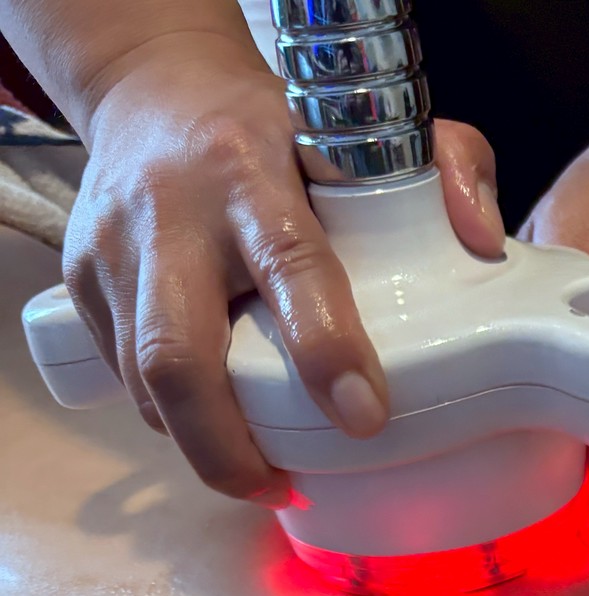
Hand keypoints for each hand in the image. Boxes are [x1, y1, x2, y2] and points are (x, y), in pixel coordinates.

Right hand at [63, 32, 504, 505]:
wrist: (155, 91)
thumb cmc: (281, 128)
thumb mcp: (369, 123)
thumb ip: (449, 166)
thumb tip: (483, 244)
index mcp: (250, 170)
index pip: (289, 268)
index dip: (325, 351)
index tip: (365, 418)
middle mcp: (170, 212)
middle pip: (179, 357)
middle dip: (228, 448)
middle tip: (283, 489)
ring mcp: (114, 250)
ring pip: (146, 384)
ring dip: (203, 448)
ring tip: (261, 475)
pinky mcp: (82, 282)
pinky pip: (124, 379)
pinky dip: (174, 420)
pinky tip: (218, 431)